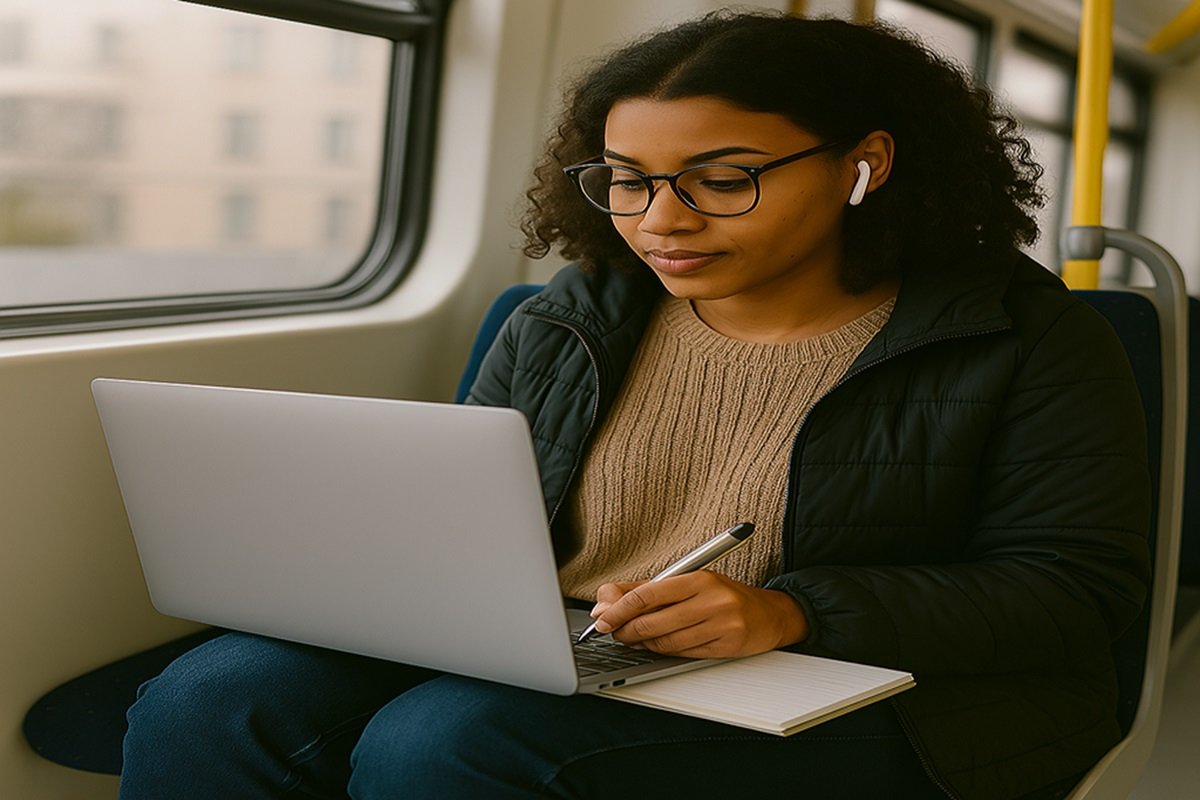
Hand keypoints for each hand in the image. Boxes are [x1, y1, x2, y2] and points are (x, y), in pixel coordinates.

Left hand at [588, 571, 808, 658]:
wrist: (771, 614)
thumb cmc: (725, 596)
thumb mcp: (689, 582)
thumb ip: (647, 589)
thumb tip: (606, 601)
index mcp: (698, 578)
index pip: (648, 593)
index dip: (619, 609)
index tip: (602, 618)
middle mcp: (711, 600)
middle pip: (653, 621)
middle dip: (626, 630)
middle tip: (613, 632)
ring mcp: (721, 624)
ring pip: (666, 641)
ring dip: (642, 643)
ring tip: (633, 638)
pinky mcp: (727, 646)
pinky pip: (683, 653)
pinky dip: (663, 651)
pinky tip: (657, 645)